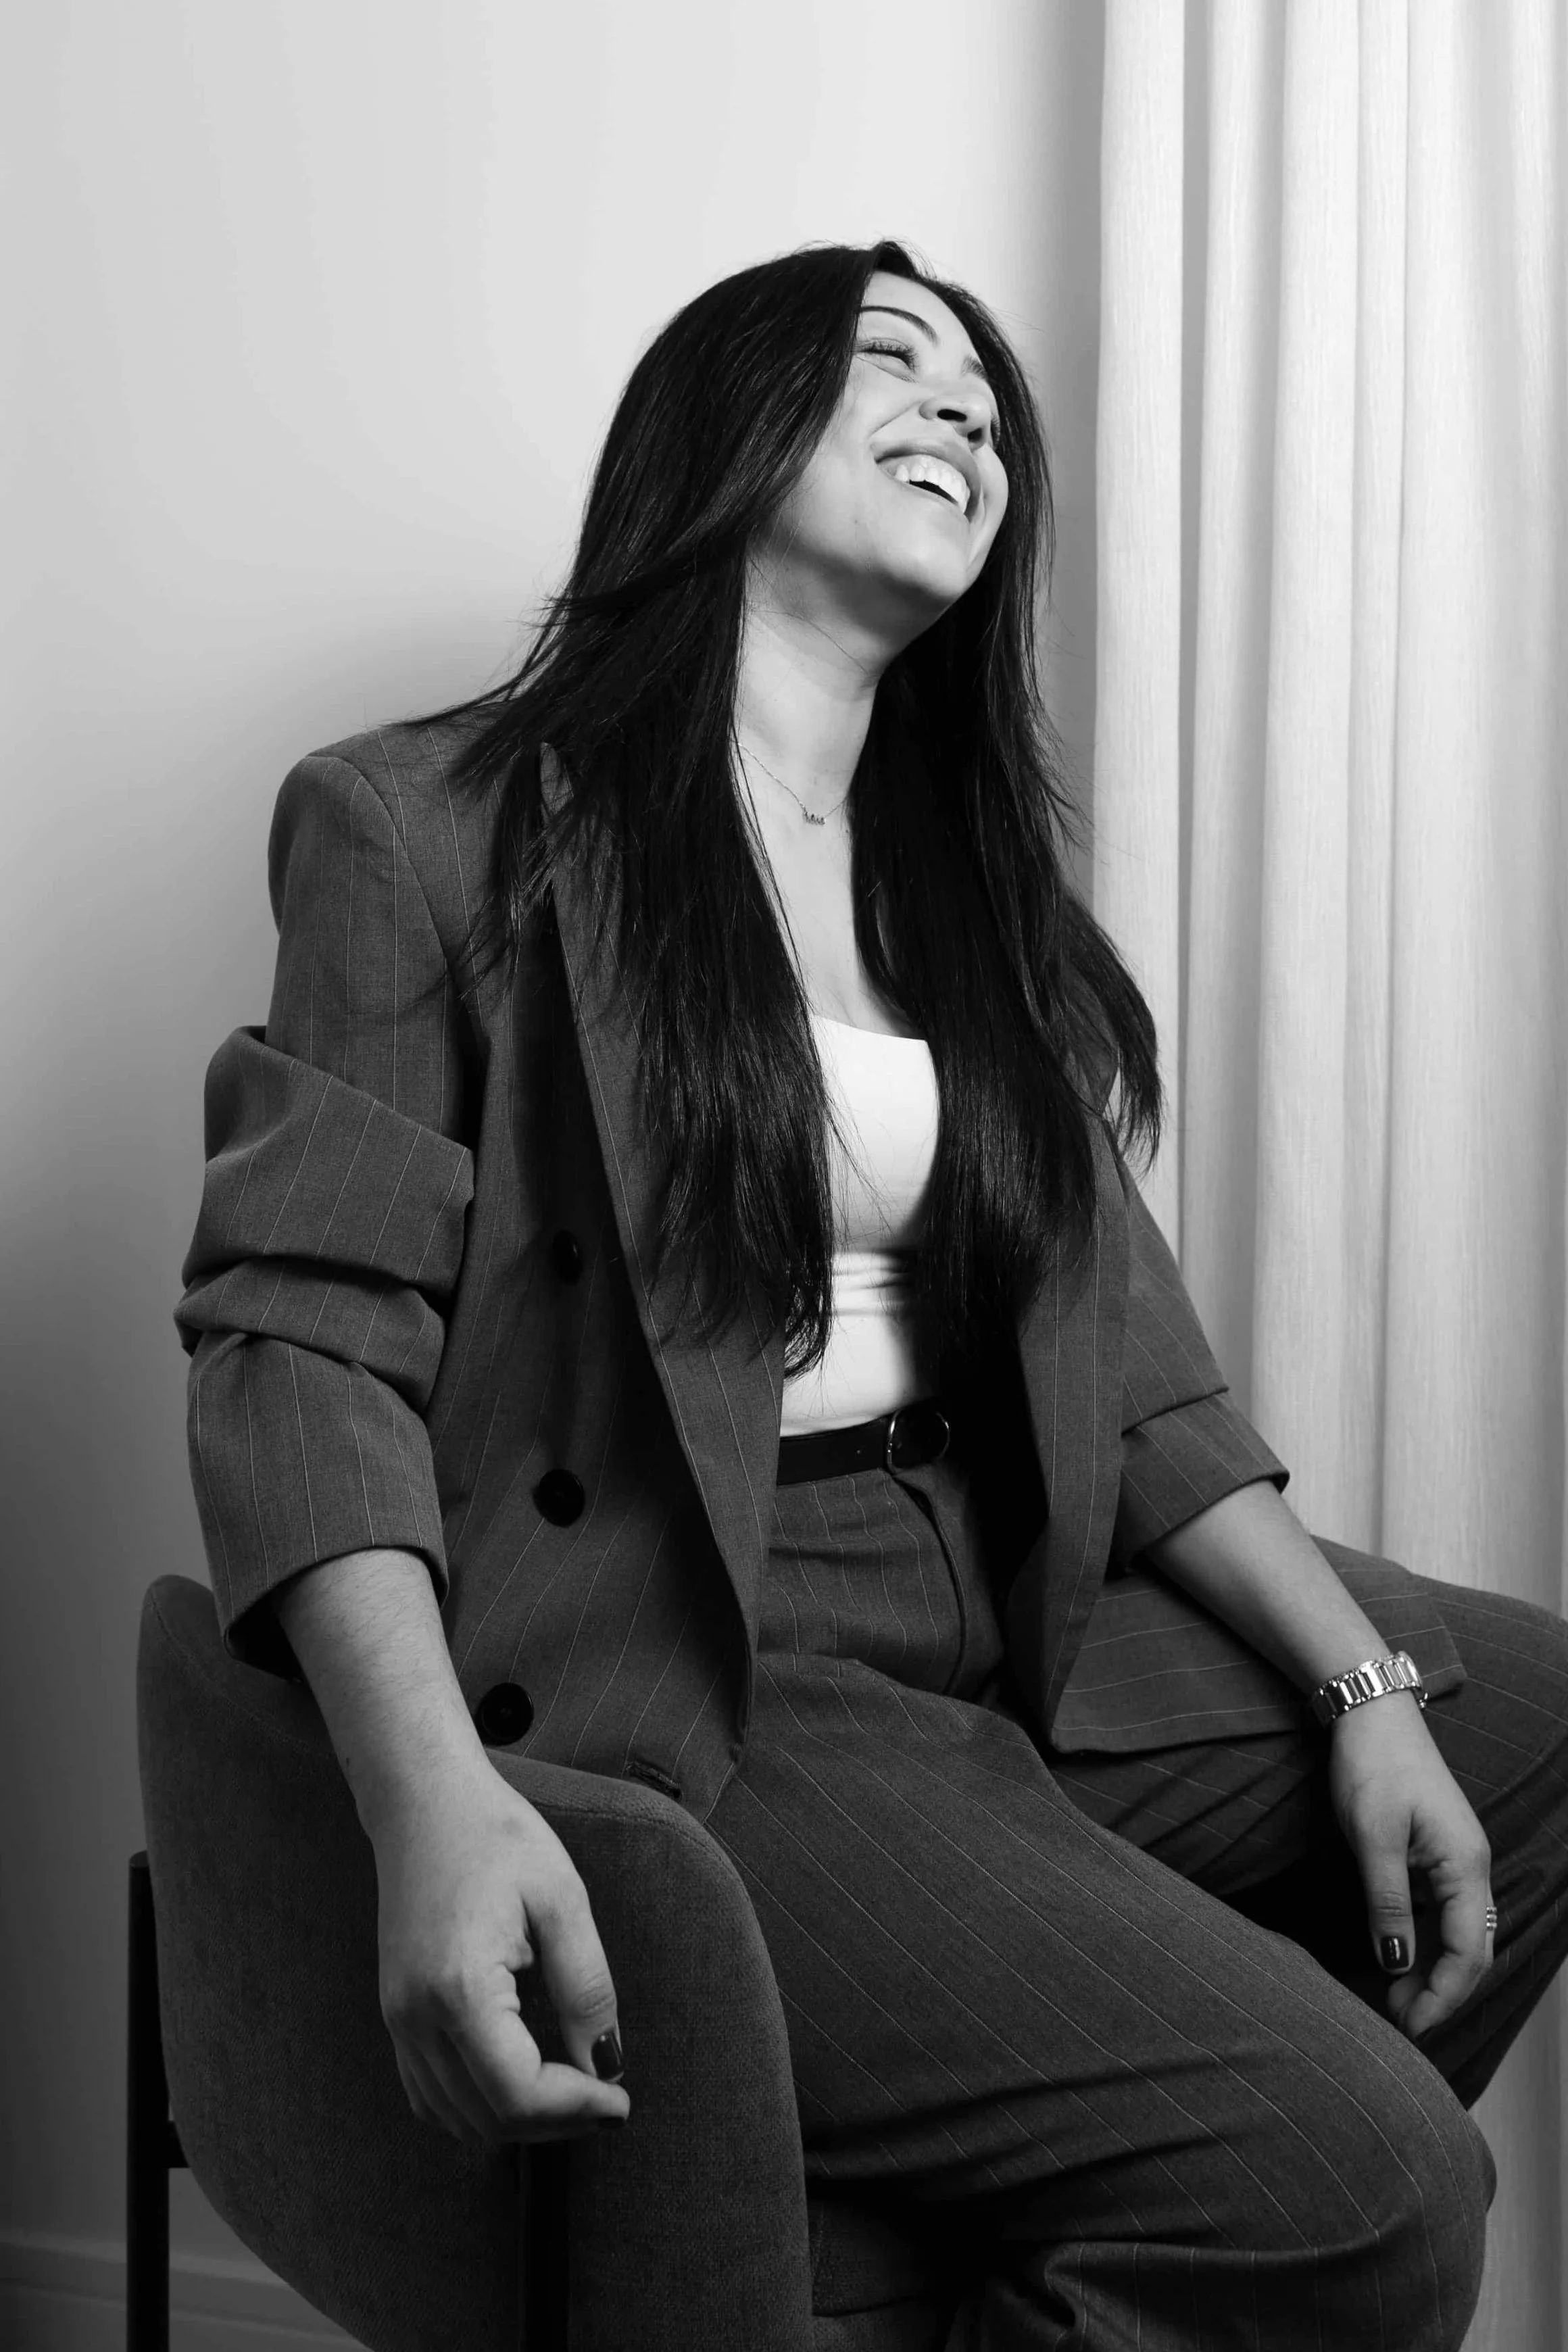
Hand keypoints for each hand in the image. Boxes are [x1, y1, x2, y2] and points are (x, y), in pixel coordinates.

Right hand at [368, 1762, 630, 2148]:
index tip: (622, 2099)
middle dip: (555, 2122)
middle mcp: (416, 2017)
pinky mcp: (394, 2014)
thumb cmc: (498, 1837)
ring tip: (573, 2093)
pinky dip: (476, 2107)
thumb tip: (606, 2064)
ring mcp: (398, 2019)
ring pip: (456, 2117)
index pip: (519, 2093)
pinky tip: (519, 2085)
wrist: (424, 1801)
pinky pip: (429, 2095)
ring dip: (518, 2121)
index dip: (577, 2109)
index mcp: (460, 1989)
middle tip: (608, 2099)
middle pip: (488, 2117)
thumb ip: (586, 1988)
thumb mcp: (562, 1899)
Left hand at [1327, 1693, 1493, 2040]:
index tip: (1410, 2025)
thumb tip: (1397, 1964)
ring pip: (1461, 1934)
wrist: (1372, 1712)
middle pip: (1473, 1950)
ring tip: (1396, 2002)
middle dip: (1442, 1993)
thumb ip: (1386, 1902)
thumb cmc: (1374, 1764)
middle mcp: (1472, 1867)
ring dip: (1434, 1972)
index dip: (1443, 1995)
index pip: (1468, 1951)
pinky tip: (1400, 1958)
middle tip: (1400, 2023)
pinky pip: (1445, 1913)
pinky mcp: (1438, 1854)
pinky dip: (1427, 1944)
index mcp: (1466, 1865)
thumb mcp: (1372, 1836)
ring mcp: (1457, 1861)